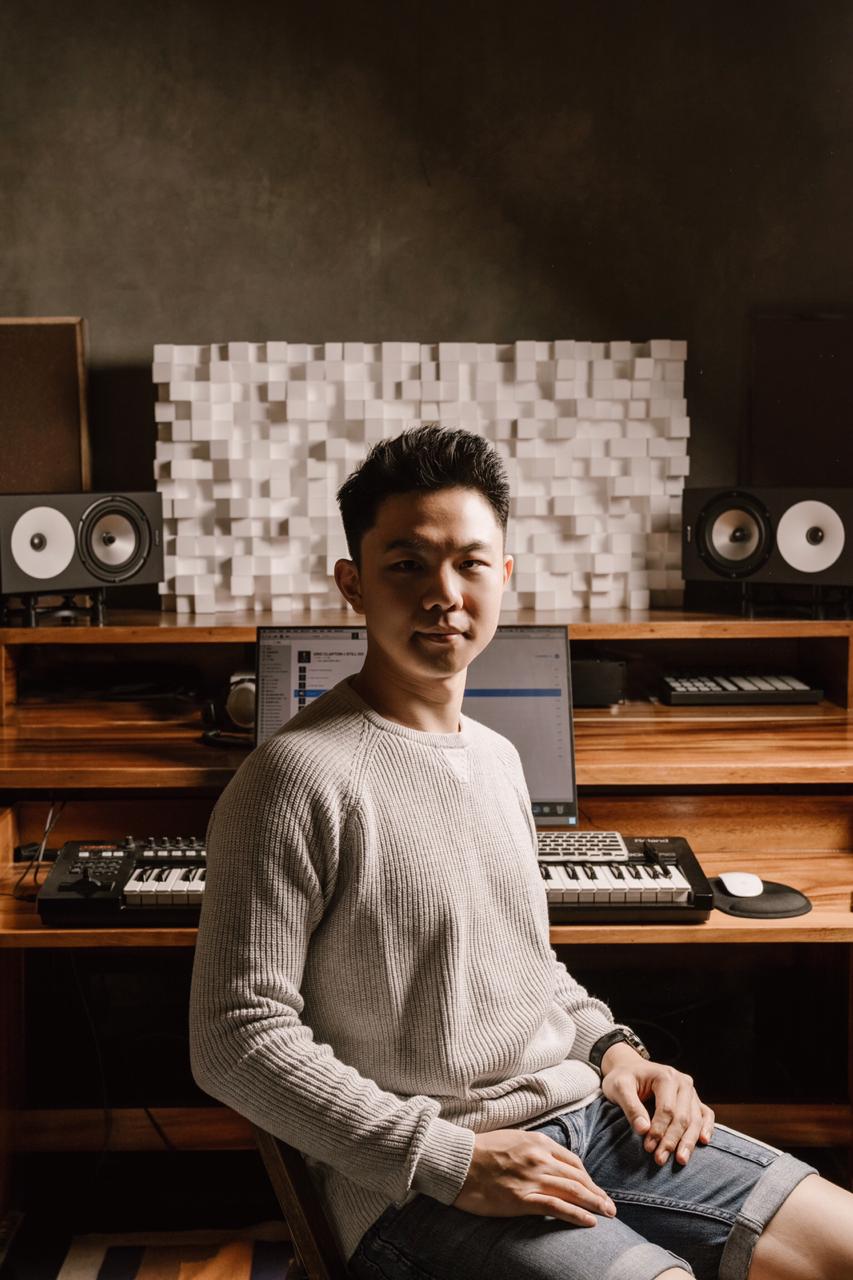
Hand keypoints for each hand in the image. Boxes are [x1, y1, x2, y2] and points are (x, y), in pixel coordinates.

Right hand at [452, 1128, 617, 1227]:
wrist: (456, 1162)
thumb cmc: (480, 1151)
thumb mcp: (511, 1139)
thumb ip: (532, 1149)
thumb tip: (547, 1160)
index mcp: (537, 1141)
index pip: (572, 1160)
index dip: (587, 1177)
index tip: (595, 1188)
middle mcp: (539, 1158)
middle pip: (577, 1176)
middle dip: (597, 1192)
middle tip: (610, 1206)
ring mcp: (532, 1178)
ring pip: (573, 1191)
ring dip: (594, 1204)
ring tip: (608, 1214)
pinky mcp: (522, 1199)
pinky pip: (557, 1207)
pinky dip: (577, 1214)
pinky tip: (590, 1222)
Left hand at [599, 1041, 714, 1167]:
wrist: (630, 1068)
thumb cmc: (623, 1078)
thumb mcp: (618, 1087)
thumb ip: (630, 1107)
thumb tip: (643, 1129)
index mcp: (666, 1076)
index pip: (667, 1109)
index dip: (658, 1130)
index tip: (648, 1148)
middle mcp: (683, 1082)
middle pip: (682, 1117)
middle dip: (672, 1140)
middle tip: (660, 1159)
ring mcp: (690, 1091)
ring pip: (695, 1119)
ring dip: (688, 1141)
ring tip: (681, 1160)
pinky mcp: (693, 1100)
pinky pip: (706, 1114)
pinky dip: (707, 1128)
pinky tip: (704, 1141)